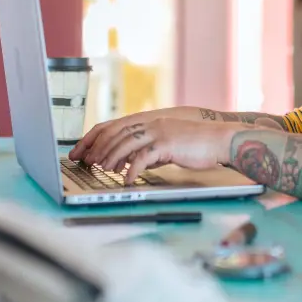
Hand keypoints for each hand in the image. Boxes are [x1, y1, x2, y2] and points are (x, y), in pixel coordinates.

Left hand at [79, 118, 240, 184]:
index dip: (93, 138)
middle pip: (115, 133)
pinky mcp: (167, 143)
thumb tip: (132, 164)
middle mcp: (150, 123)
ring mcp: (158, 132)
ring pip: (125, 143)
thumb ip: (149, 152)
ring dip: (111, 157)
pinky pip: (143, 157)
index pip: (112, 126)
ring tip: (103, 170)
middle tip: (87, 162)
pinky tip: (127, 179)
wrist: (220, 141)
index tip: (81, 151)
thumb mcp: (167, 146)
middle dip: (97, 148)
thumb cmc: (196, 146)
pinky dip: (132, 169)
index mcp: (148, 122)